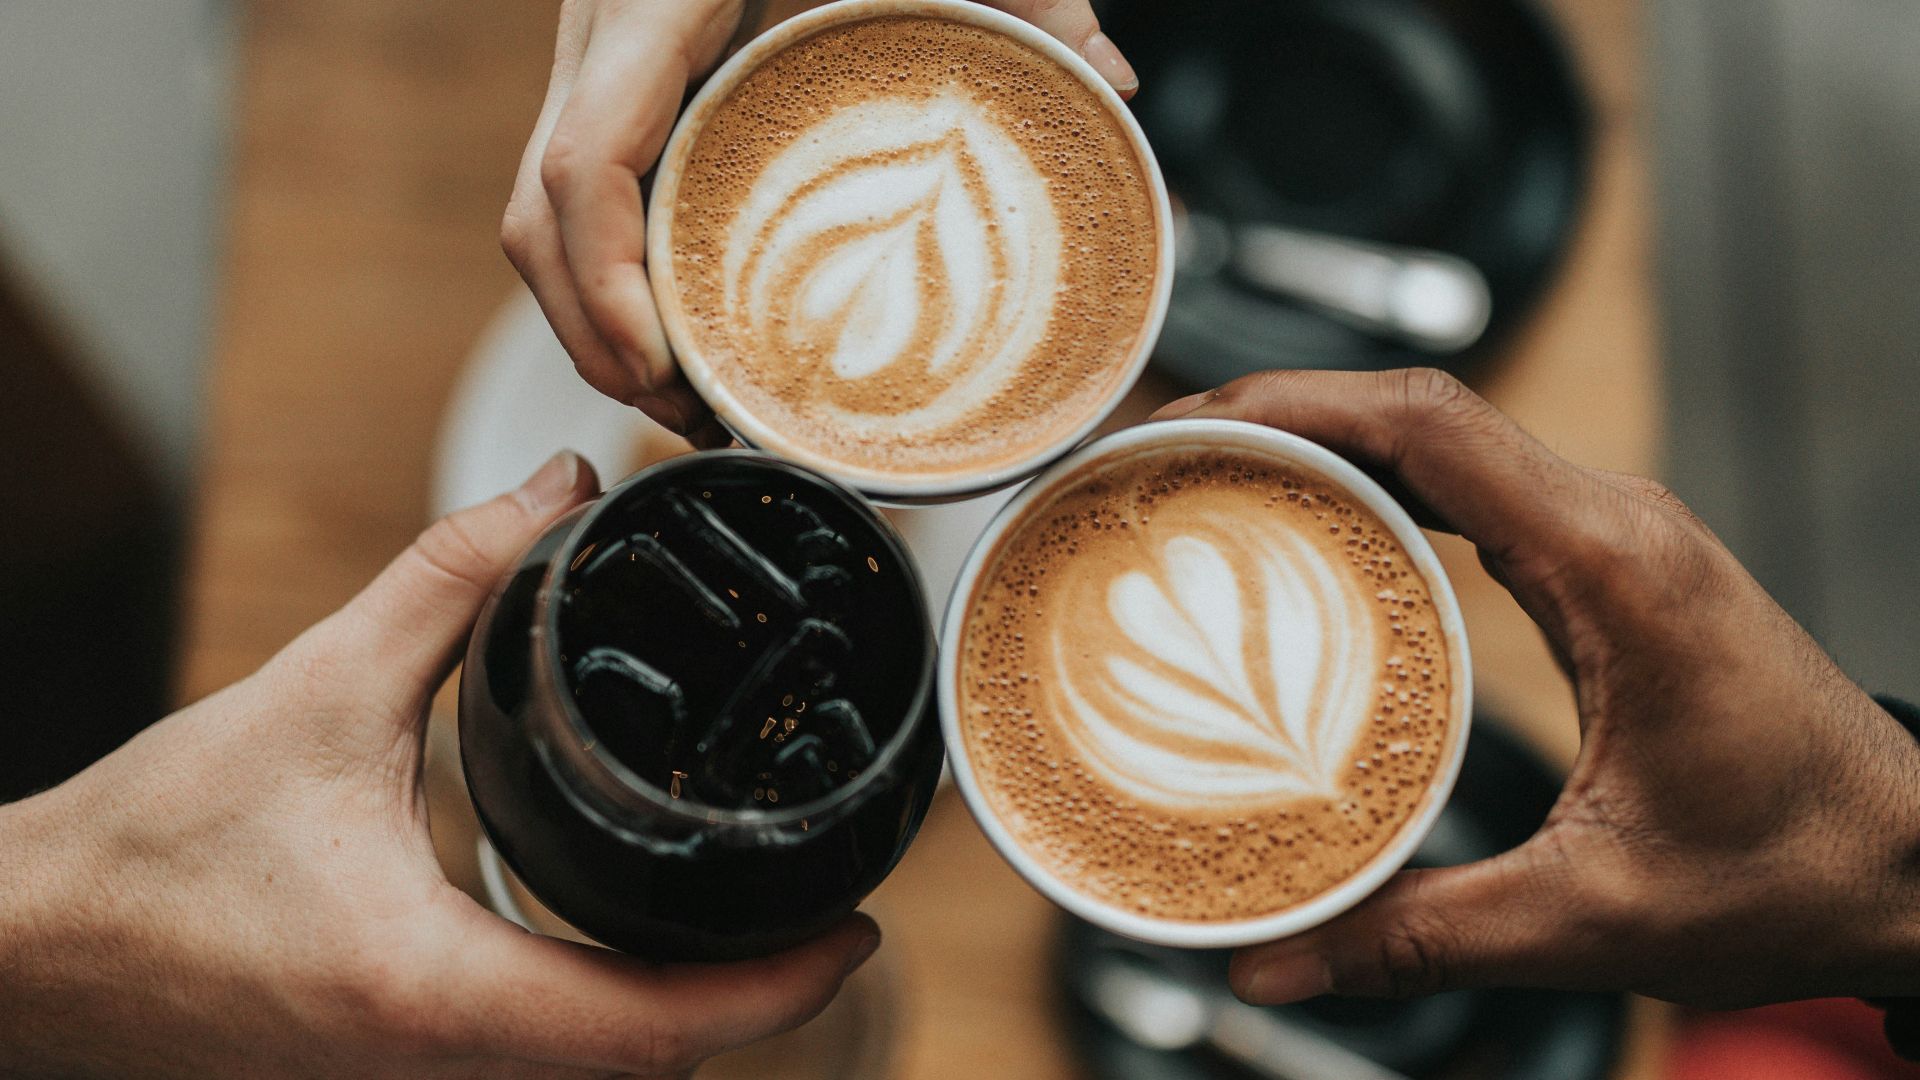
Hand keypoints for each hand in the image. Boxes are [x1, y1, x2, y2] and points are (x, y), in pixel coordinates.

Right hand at [0, 453, 878, 1078]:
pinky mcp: (392, 1071)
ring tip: (759, 918)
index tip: (861, 932)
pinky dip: (612, 1017)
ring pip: (597, 1073)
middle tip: (827, 907)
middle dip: (754, 1001)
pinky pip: (539, 1063)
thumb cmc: (146, 848)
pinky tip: (636, 945)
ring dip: (687, 1012)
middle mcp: (435, 1065)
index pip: (653, 1027)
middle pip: (649, 1063)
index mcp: (431, 992)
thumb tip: (556, 487)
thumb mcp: (313, 694)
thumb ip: (448, 580)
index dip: (776, 990)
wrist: (25, 955)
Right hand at [501, 0, 1137, 438]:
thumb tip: (1111, 77)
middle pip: (541, 221)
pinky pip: (575, 198)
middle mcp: (602, 33)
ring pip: (543, 220)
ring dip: (599, 322)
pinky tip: (683, 325)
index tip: (665, 371)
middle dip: (602, 341)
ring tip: (695, 399)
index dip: (604, 288)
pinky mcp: (613, 82)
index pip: (580, 164)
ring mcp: (595, 61)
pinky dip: (613, 276)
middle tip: (696, 419)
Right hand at [1154, 369, 1919, 1009]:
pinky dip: (1379, 488)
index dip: (1292, 404)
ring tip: (1208, 483)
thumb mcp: (1595, 914)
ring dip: (1325, 443)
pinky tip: (1312, 536)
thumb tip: (1275, 958)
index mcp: (1615, 566)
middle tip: (1160, 459)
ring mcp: (1614, 536)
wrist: (1916, 868)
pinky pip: (1473, 489)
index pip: (1431, 424)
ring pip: (1444, 439)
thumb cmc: (1798, 870)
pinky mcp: (1607, 567)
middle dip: (1277, 414)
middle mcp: (1616, 524)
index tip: (1187, 423)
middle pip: (1419, 411)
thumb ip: (1422, 934)